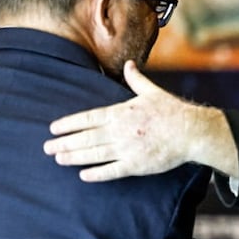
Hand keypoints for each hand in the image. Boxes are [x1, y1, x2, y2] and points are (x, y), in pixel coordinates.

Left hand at [44, 62, 238, 180]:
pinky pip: (111, 171)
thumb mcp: (152, 92)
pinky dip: (96, 173)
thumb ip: (137, 80)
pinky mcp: (137, 165)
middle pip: (85, 138)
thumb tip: (130, 64)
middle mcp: (119, 131)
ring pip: (94, 154)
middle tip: (47, 148)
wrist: (191, 132)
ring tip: (58, 159)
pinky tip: (83, 174)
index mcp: (121, 113)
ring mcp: (127, 149)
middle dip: (64, 143)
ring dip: (74, 157)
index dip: (69, 124)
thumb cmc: (173, 112)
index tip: (53, 129)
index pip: (87, 118)